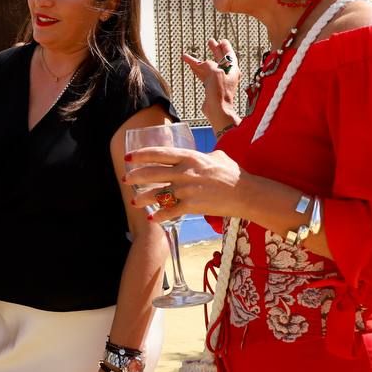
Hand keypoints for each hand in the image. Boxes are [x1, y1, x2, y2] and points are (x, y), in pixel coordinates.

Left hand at [122, 145, 244, 218]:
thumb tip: (195, 155)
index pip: (159, 153)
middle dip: (135, 176)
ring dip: (143, 198)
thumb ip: (200, 155)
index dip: (141, 155)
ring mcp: (187, 189)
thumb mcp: (216, 156)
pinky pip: (170, 211)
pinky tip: (153, 218)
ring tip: (135, 201)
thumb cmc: (233, 174)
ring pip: (158, 194)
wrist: (246, 193)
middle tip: (125, 179)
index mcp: (190, 157)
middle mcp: (185, 172)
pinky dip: (160, 215)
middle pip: (153, 173)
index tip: (128, 157)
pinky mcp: (191, 206)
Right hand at [181, 38, 240, 128]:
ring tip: (190, 55)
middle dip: (214, 50)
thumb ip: (209, 65)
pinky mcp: (211, 87)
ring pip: (208, 67)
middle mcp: (226, 74)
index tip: (221, 40)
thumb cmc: (221, 92)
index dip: (225, 46)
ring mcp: (218, 81)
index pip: (229, 54)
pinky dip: (197, 69)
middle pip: (219, 59)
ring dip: (199, 60)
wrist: (217, 109)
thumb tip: (203, 63)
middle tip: (210, 42)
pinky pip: (203, 75)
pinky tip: (191, 65)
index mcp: (232, 69)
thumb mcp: (215, 72)